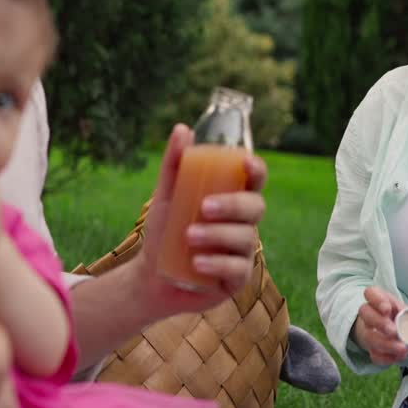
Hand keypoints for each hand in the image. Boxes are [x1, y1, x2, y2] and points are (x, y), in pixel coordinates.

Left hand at [137, 124, 266, 313]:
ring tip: (189, 237)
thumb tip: (182, 128)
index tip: (245, 163)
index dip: (257, 170)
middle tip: (203, 207)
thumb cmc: (165, 231)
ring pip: (245, 238)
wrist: (151, 276)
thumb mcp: (166, 196)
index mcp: (232, 198)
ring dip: (218, 235)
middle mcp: (243, 224)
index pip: (255, 180)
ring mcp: (242, 252)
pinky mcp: (237, 279)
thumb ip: (175, 164)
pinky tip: (198, 263)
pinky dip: (218, 264)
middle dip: (232, 205)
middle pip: (255, 207)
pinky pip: (237, 269)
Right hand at [351, 287, 407, 366]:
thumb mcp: (406, 311)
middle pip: (366, 313)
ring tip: (402, 348)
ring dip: (385, 344)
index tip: (388, 309)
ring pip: (369, 336)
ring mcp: (366, 331)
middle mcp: (368, 313)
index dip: (377, 300)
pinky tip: (397, 357)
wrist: (382, 329)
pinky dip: (386, 357)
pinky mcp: (370, 348)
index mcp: (378, 299)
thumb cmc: (396, 315)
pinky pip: (373, 354)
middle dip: (380, 323)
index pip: (370, 293)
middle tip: (394, 331)